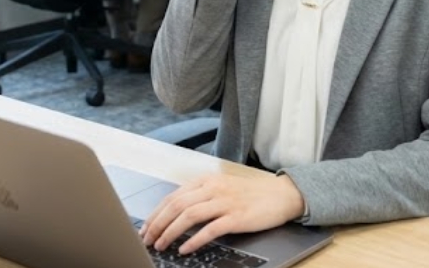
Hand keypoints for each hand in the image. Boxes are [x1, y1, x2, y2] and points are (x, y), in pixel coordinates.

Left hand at [140, 173, 304, 254]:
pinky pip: (210, 229)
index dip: (156, 213)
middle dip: (158, 224)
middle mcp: (214, 188)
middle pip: (177, 205)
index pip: (174, 196)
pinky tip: (185, 249)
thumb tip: (176, 213)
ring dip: (171, 232)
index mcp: (208, 180)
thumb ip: (201, 196)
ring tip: (161, 245)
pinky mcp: (237, 217)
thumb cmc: (251, 194)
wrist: (282, 195)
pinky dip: (194, 240)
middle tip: (147, 240)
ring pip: (189, 215)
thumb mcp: (222, 188)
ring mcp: (226, 201)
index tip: (146, 228)